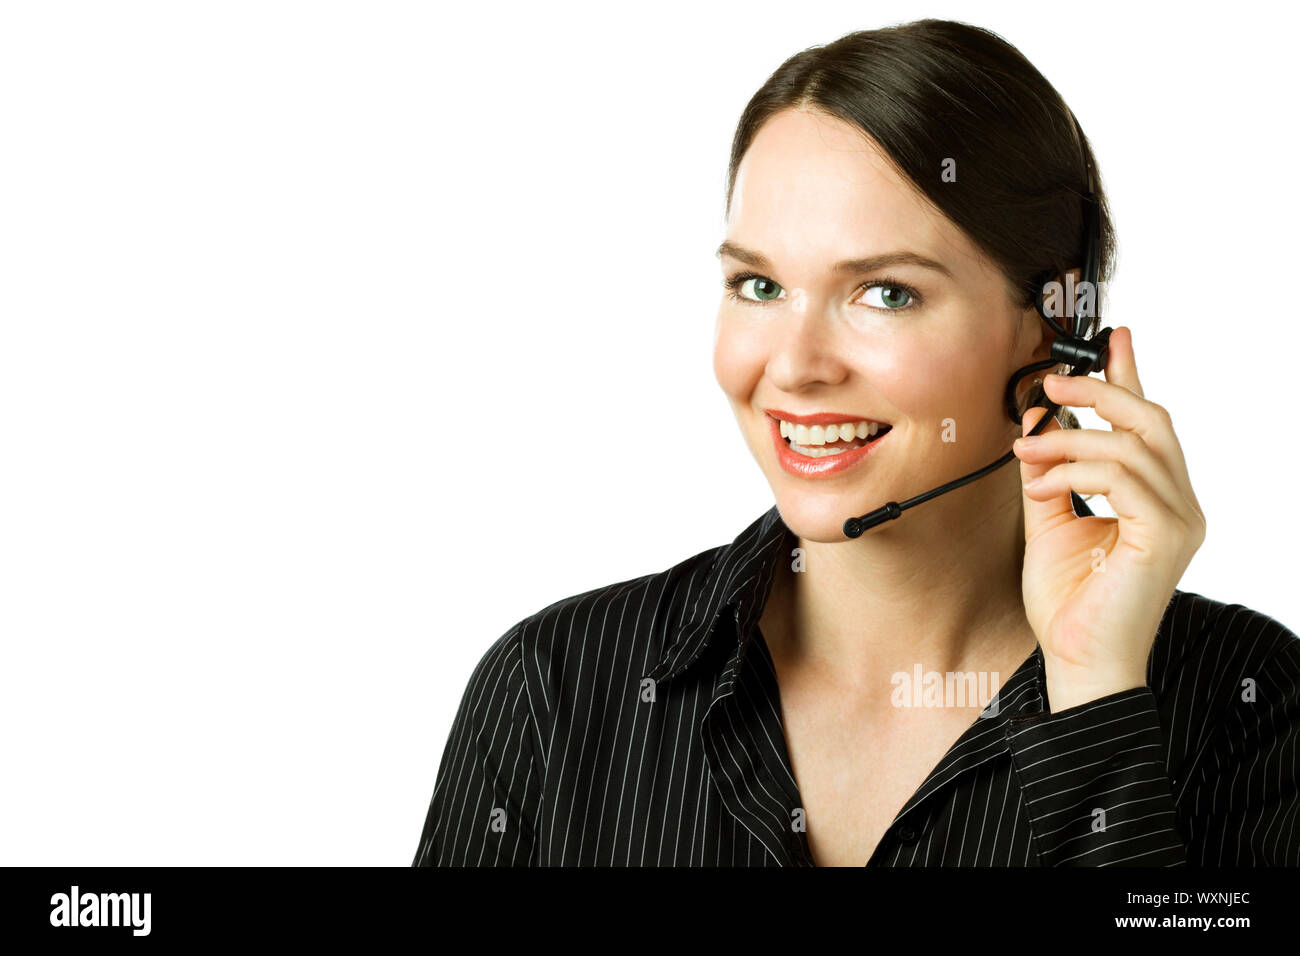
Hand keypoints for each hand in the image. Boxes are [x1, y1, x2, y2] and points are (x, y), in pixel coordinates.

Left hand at [1011, 327, 1206, 712]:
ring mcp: (1179, 520)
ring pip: (1134, 444)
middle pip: (1150, 420)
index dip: (1131, 375)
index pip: (1146, 425)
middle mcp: (1178, 503)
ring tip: (1025, 451)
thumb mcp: (1049, 521)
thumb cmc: (1070, 602)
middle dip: (1097, 391)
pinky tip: (1041, 486)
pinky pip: (1123, 478)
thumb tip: (1038, 423)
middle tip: (1046, 386)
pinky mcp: (1166, 536)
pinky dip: (1075, 471)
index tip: (1110, 338)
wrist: (1078, 659)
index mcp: (1156, 498)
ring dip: (1070, 439)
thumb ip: (1050, 471)